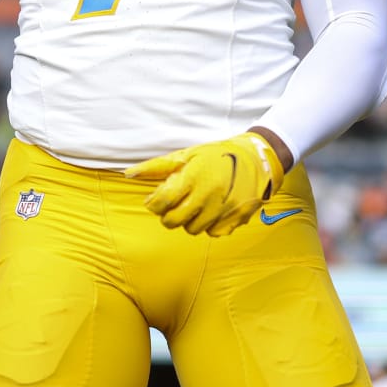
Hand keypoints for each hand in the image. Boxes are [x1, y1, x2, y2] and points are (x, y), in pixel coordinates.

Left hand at [125, 133, 284, 236]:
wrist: (258, 159)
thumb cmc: (218, 154)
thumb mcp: (188, 154)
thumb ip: (158, 166)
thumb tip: (128, 173)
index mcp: (193, 177)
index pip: (162, 203)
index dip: (155, 203)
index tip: (157, 199)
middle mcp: (207, 196)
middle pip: (174, 221)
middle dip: (169, 214)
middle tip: (176, 203)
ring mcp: (222, 210)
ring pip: (192, 229)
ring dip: (190, 219)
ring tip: (197, 204)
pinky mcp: (235, 219)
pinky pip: (213, 233)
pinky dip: (209, 225)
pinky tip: (212, 210)